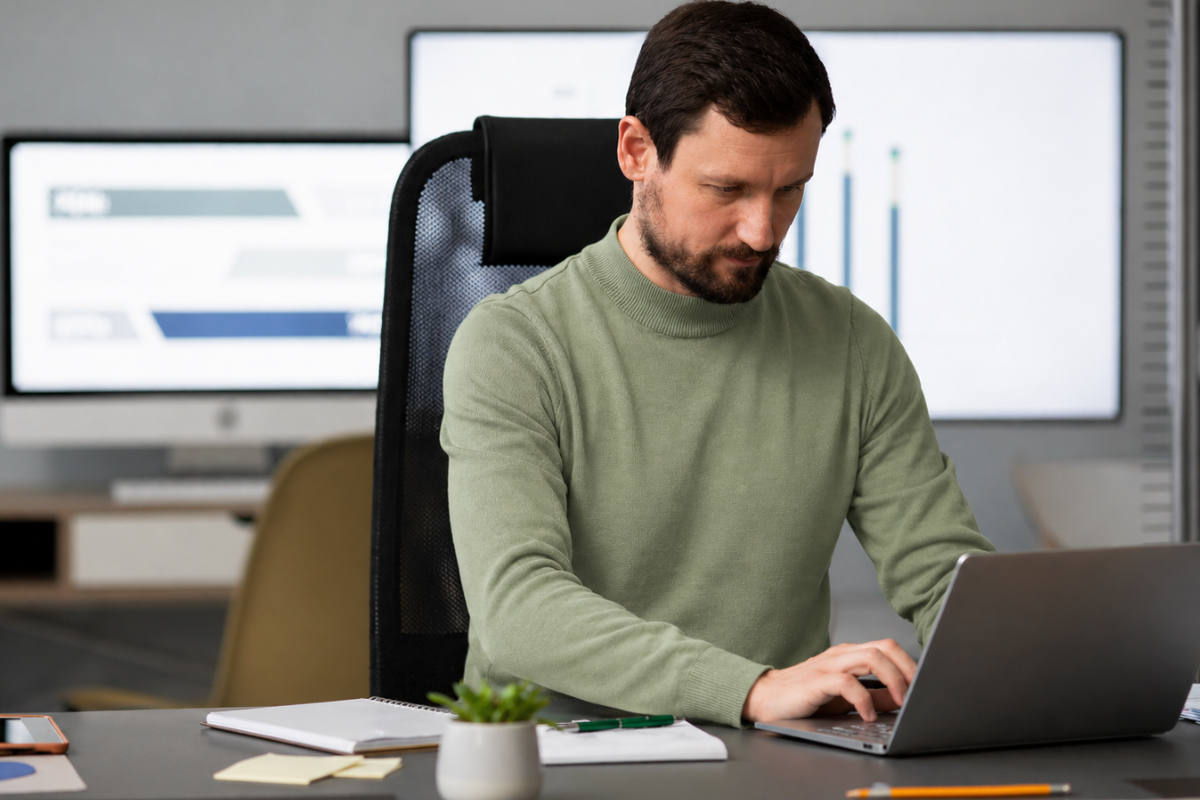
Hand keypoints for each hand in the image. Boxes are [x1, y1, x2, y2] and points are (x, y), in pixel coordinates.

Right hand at [741, 639, 915, 722]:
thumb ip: (873, 696)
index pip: (888, 648)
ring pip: (870, 657)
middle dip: (908, 668)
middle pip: (884, 647)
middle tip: (918, 692)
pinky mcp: (816, 681)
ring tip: (901, 701)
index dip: (910, 664)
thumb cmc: (805, 698)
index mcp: (850, 655)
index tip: (924, 685)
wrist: (766, 699)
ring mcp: (828, 665)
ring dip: (893, 679)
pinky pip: (847, 683)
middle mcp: (841, 655)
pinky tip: (867, 716)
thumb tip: (901, 699)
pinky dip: (863, 700)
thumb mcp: (846, 698)